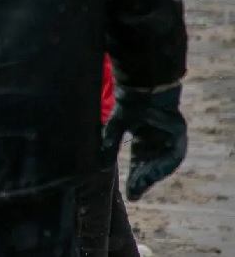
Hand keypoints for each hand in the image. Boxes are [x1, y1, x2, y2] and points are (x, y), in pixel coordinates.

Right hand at [102, 84, 186, 200]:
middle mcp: (157, 140)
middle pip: (152, 165)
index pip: (140, 161)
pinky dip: (162, 165)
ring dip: (152, 175)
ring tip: (140, 185)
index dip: (135, 176)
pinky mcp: (179, 133)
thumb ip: (109, 144)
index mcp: (144, 138)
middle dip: (143, 180)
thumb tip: (99, 165)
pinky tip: (151, 173)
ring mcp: (169, 137)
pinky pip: (174, 155)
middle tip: (134, 193)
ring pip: (164, 163)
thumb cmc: (129, 101)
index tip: (130, 193)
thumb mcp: (116, 126)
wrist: (141, 85)